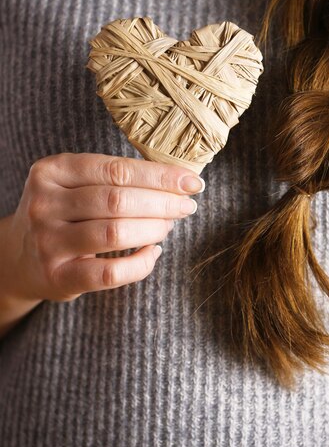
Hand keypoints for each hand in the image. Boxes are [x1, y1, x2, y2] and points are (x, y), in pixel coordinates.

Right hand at [5, 152, 203, 303]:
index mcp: (52, 170)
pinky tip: (153, 253)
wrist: (20, 256)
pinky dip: (140, 263)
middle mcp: (45, 204)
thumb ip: (115, 178)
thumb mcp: (75, 184)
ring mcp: (48, 242)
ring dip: (154, 228)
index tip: (191, 182)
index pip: (116, 169)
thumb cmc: (64, 213)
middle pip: (117, 200)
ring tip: (169, 226)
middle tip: (186, 207)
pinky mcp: (58, 277)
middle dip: (162, 203)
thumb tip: (177, 181)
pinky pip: (110, 273)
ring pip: (114, 233)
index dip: (159, 176)